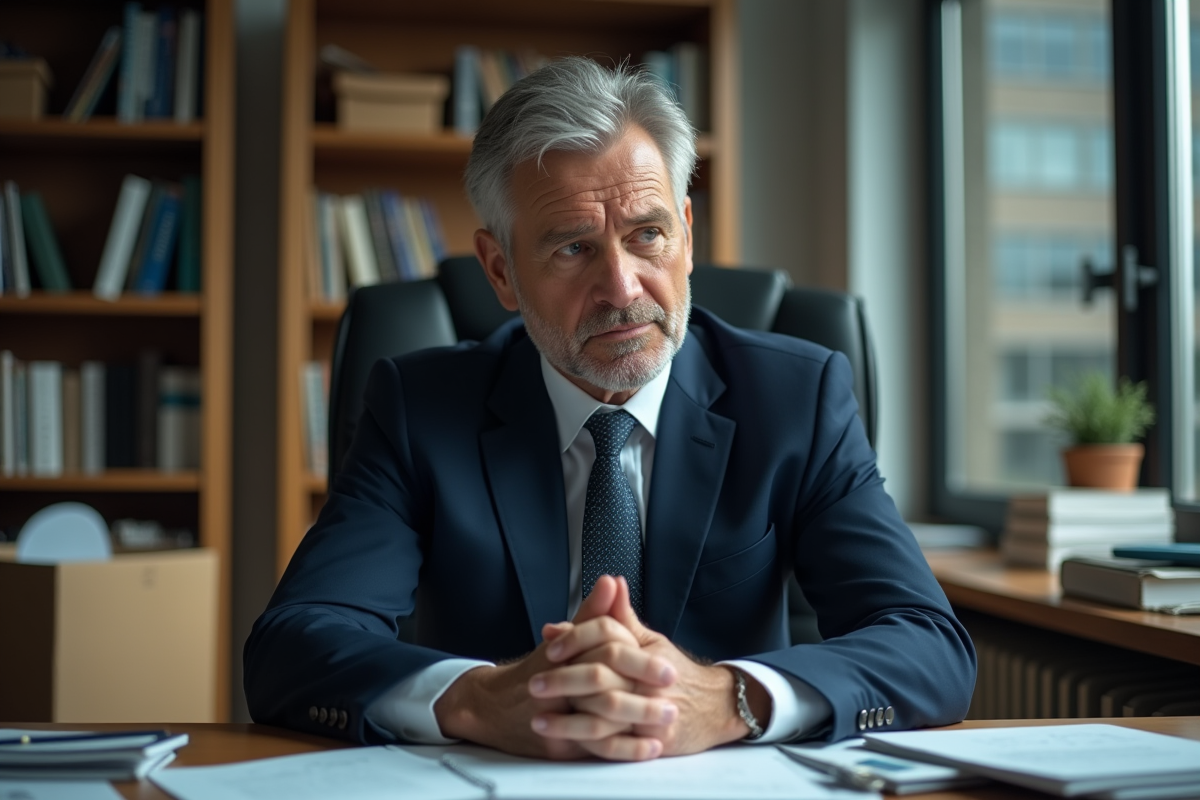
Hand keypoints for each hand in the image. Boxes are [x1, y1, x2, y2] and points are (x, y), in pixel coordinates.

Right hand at [433, 577, 673, 759]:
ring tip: (669, 718)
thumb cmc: (536, 670)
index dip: (638, 659)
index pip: (604, 650)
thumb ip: (593, 614)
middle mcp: (557, 688)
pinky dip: (626, 749)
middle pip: (603, 686)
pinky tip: (650, 747)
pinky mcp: (558, 745)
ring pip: (601, 721)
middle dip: (643, 693)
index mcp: (562, 657)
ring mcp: (555, 719)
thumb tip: (613, 582)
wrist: (493, 708)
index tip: (667, 666)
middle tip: (673, 693)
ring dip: (639, 721)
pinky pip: (596, 750)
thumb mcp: (565, 639)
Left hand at [536, 576, 772, 755]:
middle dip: (563, 680)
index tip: (550, 646)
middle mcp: (649, 680)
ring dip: (568, 720)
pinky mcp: (653, 741)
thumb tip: (605, 582)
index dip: (574, 639)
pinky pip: (616, 745)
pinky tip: (566, 742)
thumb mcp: (651, 639)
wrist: (715, 707)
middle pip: (601, 676)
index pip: (606, 636)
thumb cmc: (674, 671)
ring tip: (540, 719)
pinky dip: (588, 744)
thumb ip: (621, 616)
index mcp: (644, 650)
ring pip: (604, 715)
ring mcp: (652, 712)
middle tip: (534, 684)